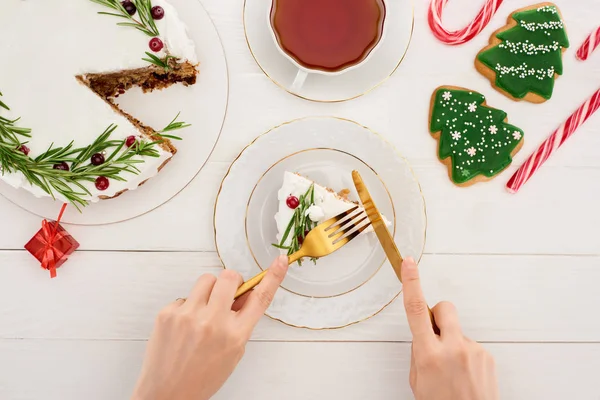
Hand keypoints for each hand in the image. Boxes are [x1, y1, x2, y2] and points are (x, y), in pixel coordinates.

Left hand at [132, 256, 288, 399]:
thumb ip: (241, 323)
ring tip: (203, 311)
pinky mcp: (168, 313)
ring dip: (208, 291)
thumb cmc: (202, 376)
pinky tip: (184, 326)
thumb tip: (242, 295)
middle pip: (229, 277)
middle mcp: (213, 322)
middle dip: (230, 282)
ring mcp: (189, 316)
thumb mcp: (233, 353)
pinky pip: (184, 296)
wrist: (167, 393)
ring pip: (206, 279)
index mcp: (235, 335)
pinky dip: (187, 307)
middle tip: (226, 294)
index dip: (273, 277)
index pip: (260, 298)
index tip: (280, 261)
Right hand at [401, 257, 497, 399]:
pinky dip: (465, 356)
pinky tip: (464, 375)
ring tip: (453, 371)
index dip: (412, 283)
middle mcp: (453, 349)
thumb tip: (423, 336)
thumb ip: (418, 353)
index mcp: (429, 355)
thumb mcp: (417, 382)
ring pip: (456, 331)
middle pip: (443, 308)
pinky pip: (470, 344)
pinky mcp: (488, 356)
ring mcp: (473, 351)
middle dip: (437, 314)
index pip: (416, 310)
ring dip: (451, 343)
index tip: (409, 264)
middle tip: (434, 333)